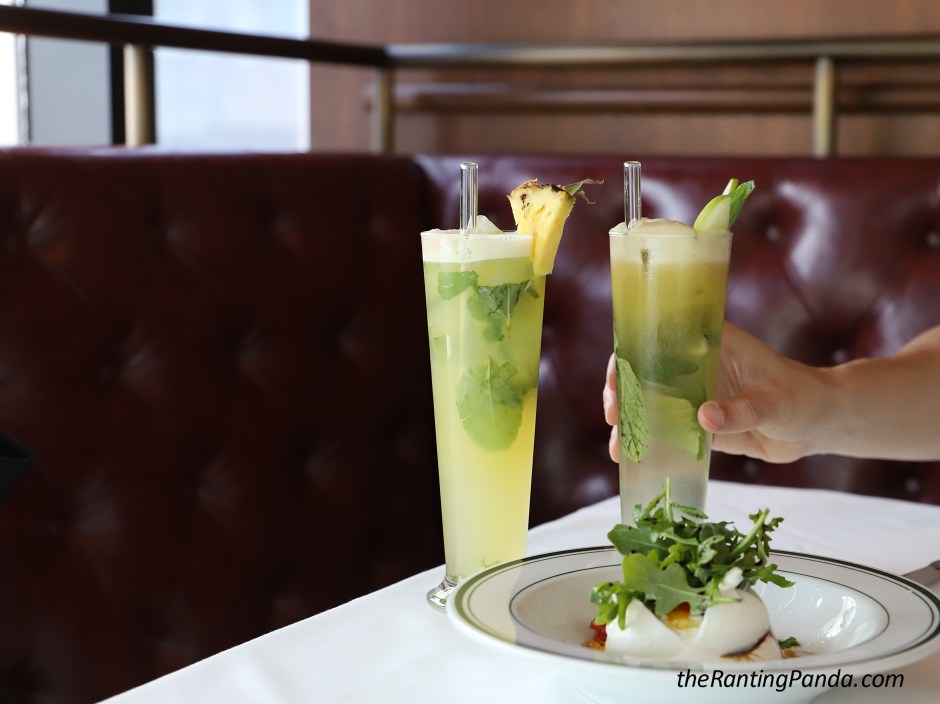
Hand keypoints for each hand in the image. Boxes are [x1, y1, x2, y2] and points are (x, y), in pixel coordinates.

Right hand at [604, 322, 829, 463]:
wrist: (821, 424)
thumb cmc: (802, 398)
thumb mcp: (773, 402)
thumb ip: (741, 410)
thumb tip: (703, 418)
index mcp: (710, 343)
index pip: (658, 338)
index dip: (629, 355)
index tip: (616, 378)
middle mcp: (695, 366)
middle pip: (644, 373)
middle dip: (620, 393)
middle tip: (614, 416)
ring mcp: (695, 395)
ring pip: (650, 404)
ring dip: (630, 423)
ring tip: (618, 447)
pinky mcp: (700, 423)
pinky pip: (667, 431)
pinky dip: (649, 443)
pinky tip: (632, 459)